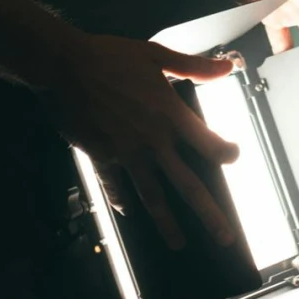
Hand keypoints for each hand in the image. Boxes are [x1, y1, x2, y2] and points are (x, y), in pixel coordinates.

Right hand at [41, 32, 239, 249]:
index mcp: (170, 115)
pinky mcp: (102, 157)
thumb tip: (228, 66)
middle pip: (188, 184)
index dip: (226, 153)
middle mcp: (153, 141)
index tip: (233, 157)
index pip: (208, 144)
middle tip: (226, 238)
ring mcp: (127, 154)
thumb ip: (194, 66)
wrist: (65, 66)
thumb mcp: (156, 55)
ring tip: (179, 243)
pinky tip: (127, 211)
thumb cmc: (111, 56)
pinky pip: (114, 186)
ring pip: (152, 196)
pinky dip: (121, 199)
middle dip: (209, 213)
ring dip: (167, 222)